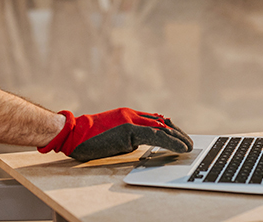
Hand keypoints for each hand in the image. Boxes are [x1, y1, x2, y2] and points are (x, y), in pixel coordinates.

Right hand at [38, 108, 192, 161]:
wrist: (73, 133)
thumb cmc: (88, 138)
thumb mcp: (112, 135)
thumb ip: (127, 136)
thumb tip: (138, 145)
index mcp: (128, 114)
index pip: (155, 120)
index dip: (169, 128)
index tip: (179, 135)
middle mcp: (131, 114)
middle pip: (161, 122)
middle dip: (177, 133)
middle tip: (189, 142)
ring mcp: (130, 120)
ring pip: (162, 128)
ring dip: (178, 138)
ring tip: (189, 146)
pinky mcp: (129, 129)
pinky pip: (156, 136)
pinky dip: (171, 142)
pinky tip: (180, 147)